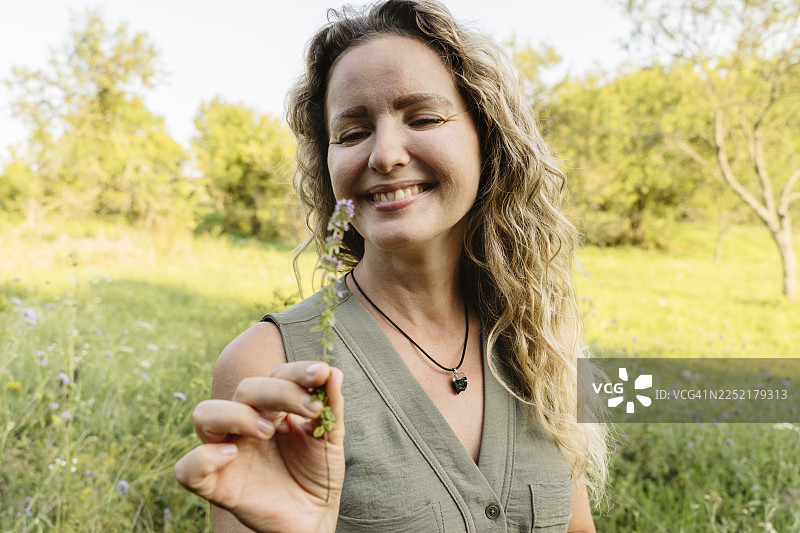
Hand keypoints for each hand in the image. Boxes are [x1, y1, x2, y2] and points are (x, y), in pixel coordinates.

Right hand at [174, 362, 344, 532]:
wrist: (315, 516)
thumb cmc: (318, 472)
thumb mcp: (331, 438)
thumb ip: (331, 406)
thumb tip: (333, 371)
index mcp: (272, 408)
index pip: (275, 375)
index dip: (296, 371)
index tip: (321, 374)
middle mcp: (245, 423)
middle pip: (245, 389)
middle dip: (278, 391)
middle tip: (310, 410)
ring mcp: (227, 452)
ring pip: (205, 415)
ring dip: (236, 415)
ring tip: (269, 431)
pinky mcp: (217, 485)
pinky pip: (187, 469)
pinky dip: (203, 458)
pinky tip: (232, 456)